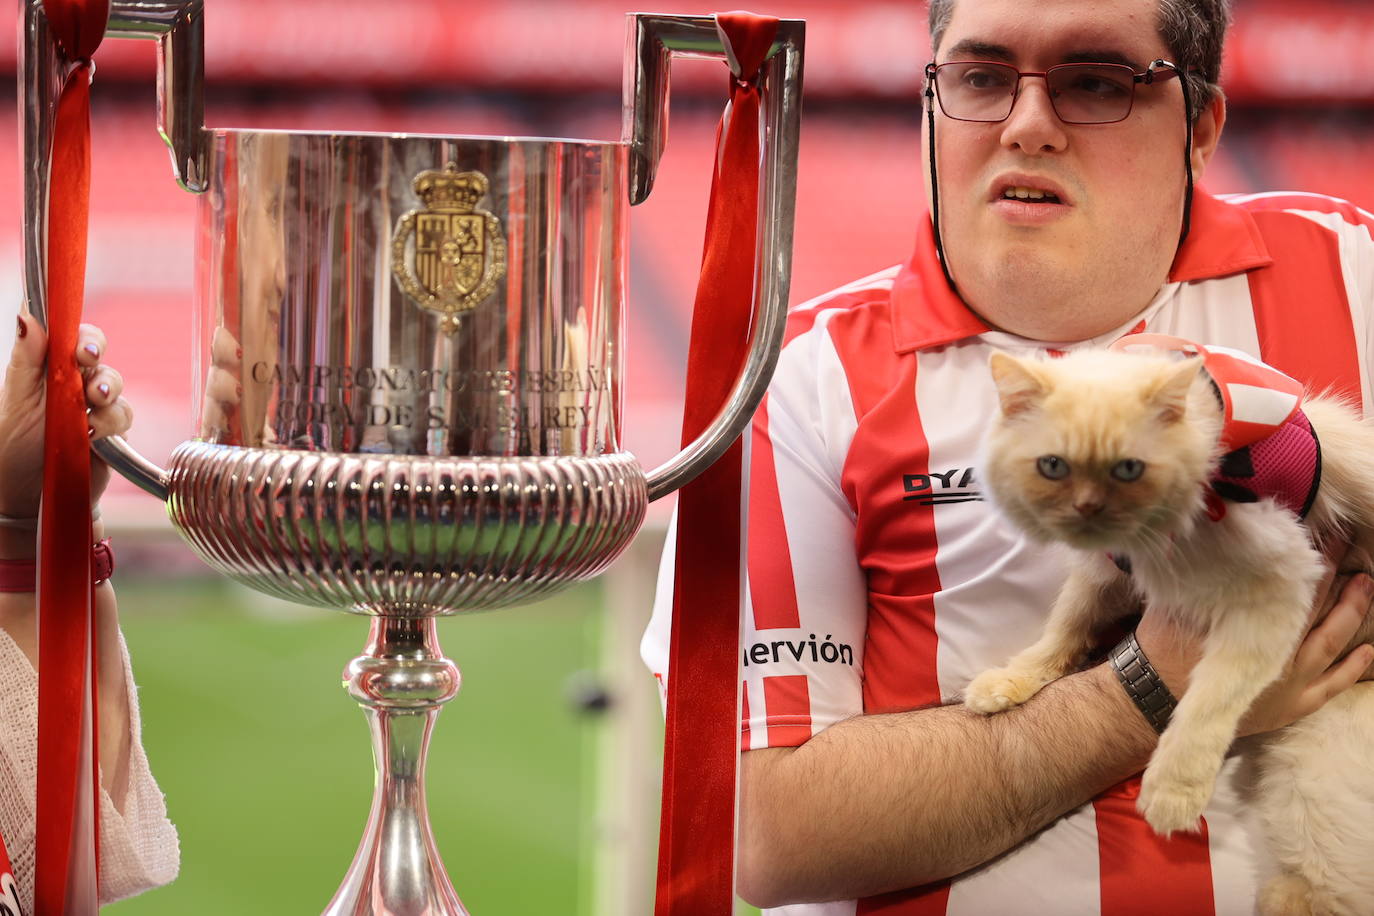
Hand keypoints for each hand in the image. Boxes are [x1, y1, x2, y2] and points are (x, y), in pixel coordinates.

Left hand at [0, 314, 133, 520]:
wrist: (28, 495)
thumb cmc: (14, 446)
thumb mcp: (17, 400)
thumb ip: (26, 360)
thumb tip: (27, 316)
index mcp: (45, 368)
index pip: (68, 336)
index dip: (81, 335)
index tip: (82, 348)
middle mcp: (71, 382)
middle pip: (97, 354)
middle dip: (98, 358)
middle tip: (90, 371)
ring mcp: (92, 405)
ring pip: (114, 384)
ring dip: (107, 392)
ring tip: (91, 410)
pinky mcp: (110, 431)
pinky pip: (124, 415)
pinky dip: (112, 423)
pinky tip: (94, 436)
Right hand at [1134, 549, 1373, 737]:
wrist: (1153, 700)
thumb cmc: (1162, 649)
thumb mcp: (1172, 605)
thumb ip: (1196, 579)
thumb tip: (1204, 540)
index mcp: (1252, 631)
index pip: (1291, 589)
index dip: (1308, 561)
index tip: (1320, 533)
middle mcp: (1278, 657)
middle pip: (1317, 610)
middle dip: (1335, 578)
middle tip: (1346, 544)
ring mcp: (1289, 685)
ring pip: (1331, 644)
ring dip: (1350, 613)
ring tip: (1363, 585)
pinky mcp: (1290, 707)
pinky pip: (1331, 686)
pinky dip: (1351, 667)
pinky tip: (1366, 649)